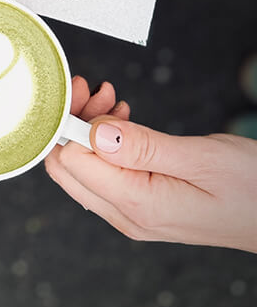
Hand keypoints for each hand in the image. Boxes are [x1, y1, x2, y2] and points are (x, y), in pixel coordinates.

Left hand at [44, 76, 256, 252]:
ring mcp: (130, 214)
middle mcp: (126, 216)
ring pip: (82, 168)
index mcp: (137, 205)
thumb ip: (143, 146)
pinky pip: (102, 173)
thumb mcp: (201, 158)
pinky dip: (102, 142)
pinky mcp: (138, 206)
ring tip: (112, 100)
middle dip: (72, 122)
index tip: (90, 93)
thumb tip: (92, 131)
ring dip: (87, 128)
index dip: (73, 122)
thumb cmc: (253, 188)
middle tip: (96, 90)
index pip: (72, 161)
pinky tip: (121, 121)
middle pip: (67, 167)